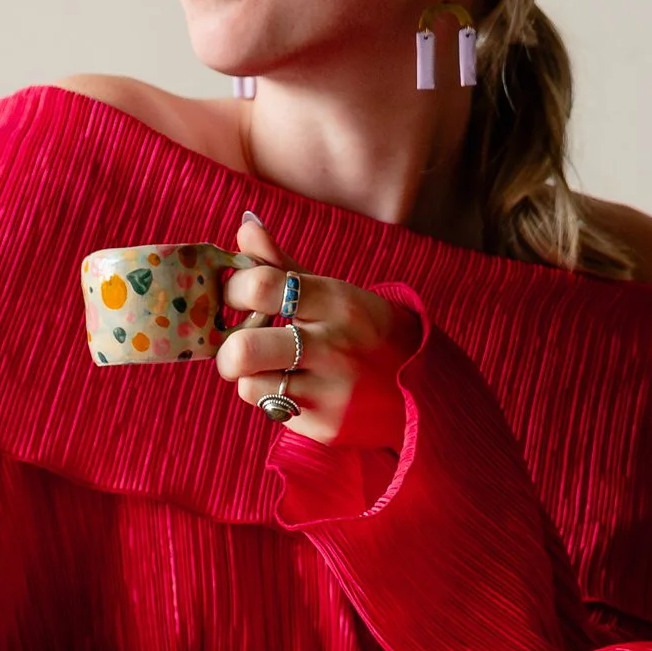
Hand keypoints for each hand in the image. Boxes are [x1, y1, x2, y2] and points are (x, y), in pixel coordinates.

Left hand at [216, 214, 407, 448]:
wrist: (425, 386)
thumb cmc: (365, 330)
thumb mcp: (333, 292)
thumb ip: (282, 264)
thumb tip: (245, 225)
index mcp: (336, 301)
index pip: (263, 286)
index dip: (235, 290)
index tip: (239, 298)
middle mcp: (334, 346)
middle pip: (245, 349)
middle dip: (226, 350)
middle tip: (236, 348)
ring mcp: (331, 390)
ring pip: (250, 385)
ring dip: (250, 377)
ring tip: (271, 370)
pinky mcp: (327, 426)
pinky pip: (271, 410)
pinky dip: (272, 398)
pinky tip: (296, 389)